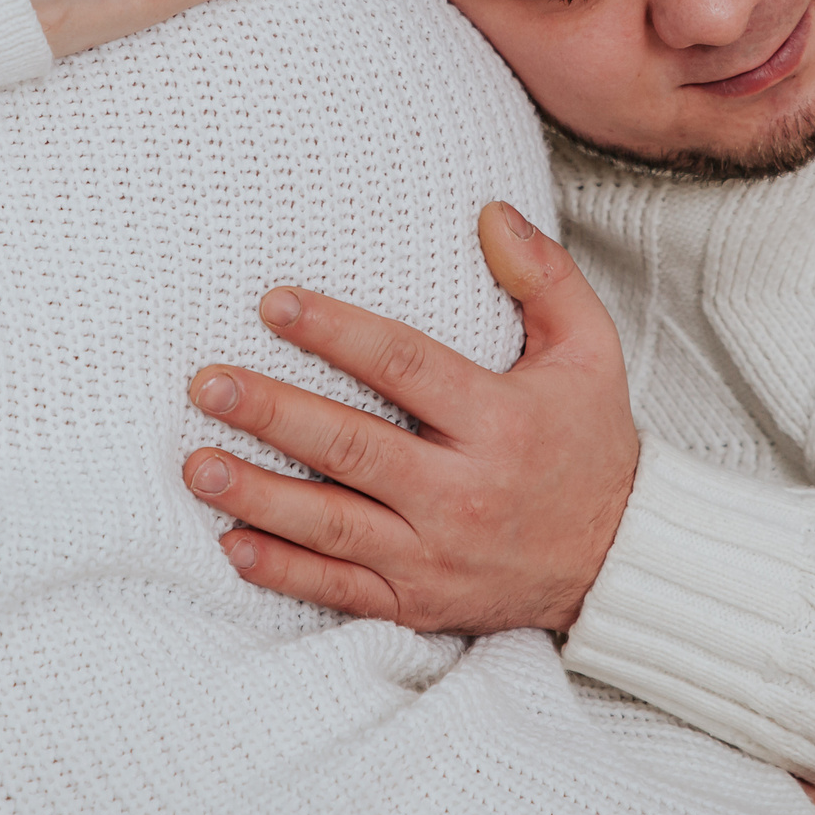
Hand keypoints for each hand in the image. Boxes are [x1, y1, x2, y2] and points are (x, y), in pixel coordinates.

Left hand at [179, 202, 638, 634]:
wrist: (618, 560)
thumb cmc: (592, 442)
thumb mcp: (591, 350)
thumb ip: (544, 276)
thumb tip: (490, 212)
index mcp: (500, 422)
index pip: (404, 367)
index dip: (335, 333)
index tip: (273, 303)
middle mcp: (463, 492)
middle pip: (352, 448)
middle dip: (273, 414)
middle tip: (209, 385)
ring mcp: (437, 555)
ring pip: (332, 524)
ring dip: (257, 496)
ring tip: (195, 465)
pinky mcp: (417, 601)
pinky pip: (339, 588)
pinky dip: (283, 570)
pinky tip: (231, 544)